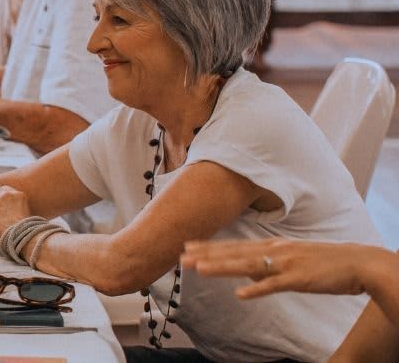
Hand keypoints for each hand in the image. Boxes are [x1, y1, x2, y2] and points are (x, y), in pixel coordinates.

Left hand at [181, 239, 387, 299]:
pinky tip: (241, 295)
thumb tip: (248, 275)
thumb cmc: (326, 261)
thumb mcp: (293, 258)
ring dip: (222, 267)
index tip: (187, 245)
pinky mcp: (300, 279)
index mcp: (274, 245)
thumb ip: (269, 263)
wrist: (359, 262)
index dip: (210, 246)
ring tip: (199, 269)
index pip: (235, 245)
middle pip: (235, 253)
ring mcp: (287, 264)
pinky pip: (275, 285)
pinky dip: (258, 289)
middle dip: (207, 255)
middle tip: (181, 257)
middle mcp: (276, 251)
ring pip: (248, 265)